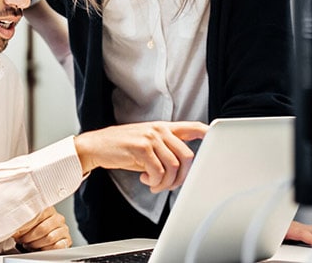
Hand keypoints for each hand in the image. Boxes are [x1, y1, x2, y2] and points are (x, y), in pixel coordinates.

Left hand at [12, 206, 71, 251]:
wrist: (43, 237)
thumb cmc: (33, 227)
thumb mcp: (27, 220)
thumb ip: (22, 219)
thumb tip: (11, 223)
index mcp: (48, 209)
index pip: (38, 215)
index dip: (26, 226)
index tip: (17, 232)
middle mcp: (57, 218)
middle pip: (43, 229)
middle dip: (29, 237)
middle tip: (22, 240)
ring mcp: (63, 229)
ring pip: (50, 238)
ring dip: (36, 244)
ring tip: (30, 244)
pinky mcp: (66, 240)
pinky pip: (58, 246)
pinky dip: (46, 249)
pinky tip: (41, 247)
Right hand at [74, 121, 207, 192]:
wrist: (96, 146)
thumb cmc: (121, 148)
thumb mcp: (146, 145)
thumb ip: (164, 150)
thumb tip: (181, 169)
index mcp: (163, 128)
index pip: (191, 127)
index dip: (207, 133)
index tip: (215, 138)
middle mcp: (159, 130)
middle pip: (187, 156)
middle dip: (181, 177)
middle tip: (168, 184)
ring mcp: (150, 137)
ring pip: (173, 166)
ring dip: (166, 182)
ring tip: (154, 184)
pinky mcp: (141, 148)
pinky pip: (158, 171)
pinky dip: (155, 182)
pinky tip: (145, 181)